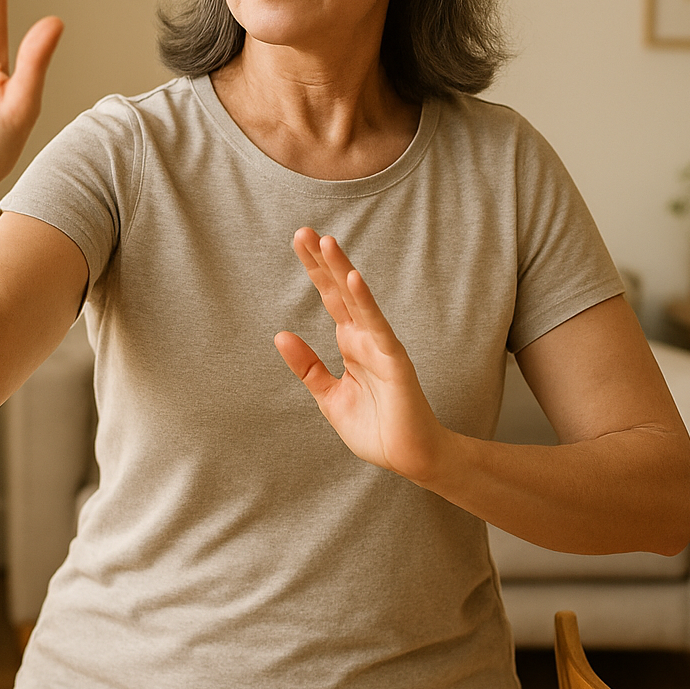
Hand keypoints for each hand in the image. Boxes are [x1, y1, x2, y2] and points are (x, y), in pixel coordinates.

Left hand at [274, 229, 447, 485]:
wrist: (409, 458)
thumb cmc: (376, 427)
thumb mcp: (329, 396)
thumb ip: (307, 367)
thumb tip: (281, 335)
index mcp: (350, 344)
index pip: (330, 298)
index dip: (315, 270)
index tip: (300, 241)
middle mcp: (365, 338)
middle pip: (340, 291)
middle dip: (322, 261)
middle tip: (303, 231)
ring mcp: (380, 346)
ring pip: (358, 301)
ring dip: (343, 271)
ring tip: (326, 241)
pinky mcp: (394, 361)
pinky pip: (378, 327)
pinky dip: (366, 303)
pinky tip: (354, 279)